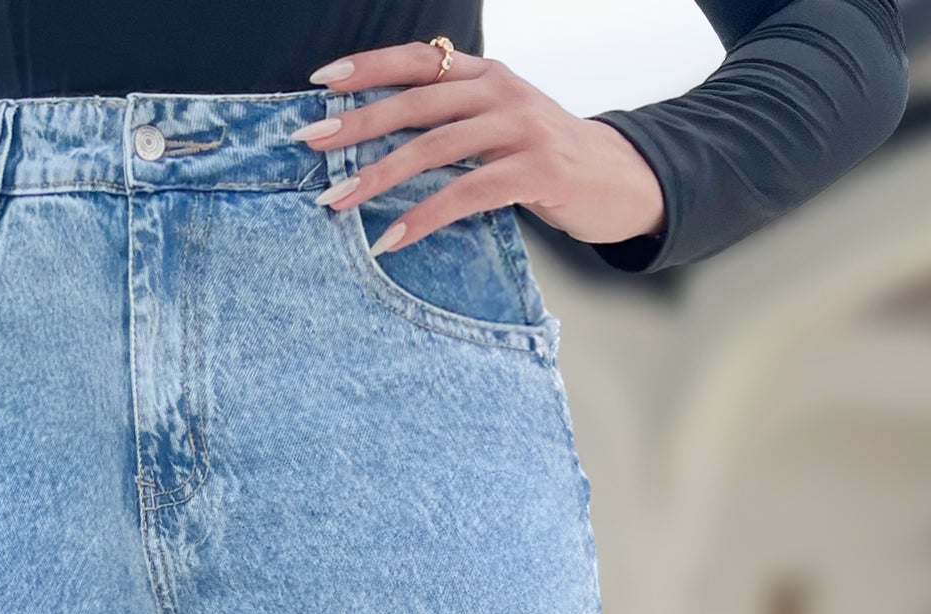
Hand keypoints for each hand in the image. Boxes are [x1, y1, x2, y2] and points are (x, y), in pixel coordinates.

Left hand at [299, 42, 664, 253]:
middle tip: (312, 143)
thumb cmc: (548, 157)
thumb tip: (384, 135)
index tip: (321, 84)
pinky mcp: (536, 171)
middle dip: (359, 122)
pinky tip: (392, 237)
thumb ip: (455, 118)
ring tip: (338, 200)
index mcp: (487, 75)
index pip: (420, 60)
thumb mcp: (501, 122)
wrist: (618, 179)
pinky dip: (425, 217)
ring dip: (380, 175)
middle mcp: (501, 91)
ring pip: (437, 146)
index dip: (370, 68)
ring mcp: (520, 128)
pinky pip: (468, 193)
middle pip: (418, 101)